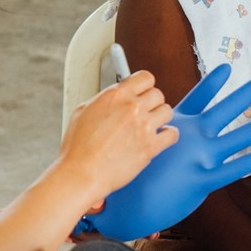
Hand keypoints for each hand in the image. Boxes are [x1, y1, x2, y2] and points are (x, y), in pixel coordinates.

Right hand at [60, 69, 175, 201]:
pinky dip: (168, 135)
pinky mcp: (151, 146)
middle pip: (158, 93)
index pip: (145, 77)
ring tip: (150, 125)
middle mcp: (132, 107)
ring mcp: (144, 126)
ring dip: (160, 117)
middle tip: (144, 111)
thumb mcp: (83, 111)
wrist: (83, 173)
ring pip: (167, 111)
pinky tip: (159, 138)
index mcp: (115, 95)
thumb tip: (113, 98)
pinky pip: (172, 134)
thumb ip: (103, 100)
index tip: (142, 91)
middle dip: (151, 102)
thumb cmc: (78, 147)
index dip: (144, 85)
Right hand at [81, 64, 250, 240]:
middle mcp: (190, 137)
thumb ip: (153, 132)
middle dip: (244, 95)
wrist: (120, 201)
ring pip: (234, 139)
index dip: (213, 82)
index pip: (197, 97)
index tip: (227, 68)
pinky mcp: (198, 181)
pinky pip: (227, 173)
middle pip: (223, 110)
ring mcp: (196, 158)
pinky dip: (243, 166)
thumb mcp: (138, 141)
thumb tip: (153, 127)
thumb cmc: (126, 172)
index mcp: (174, 126)